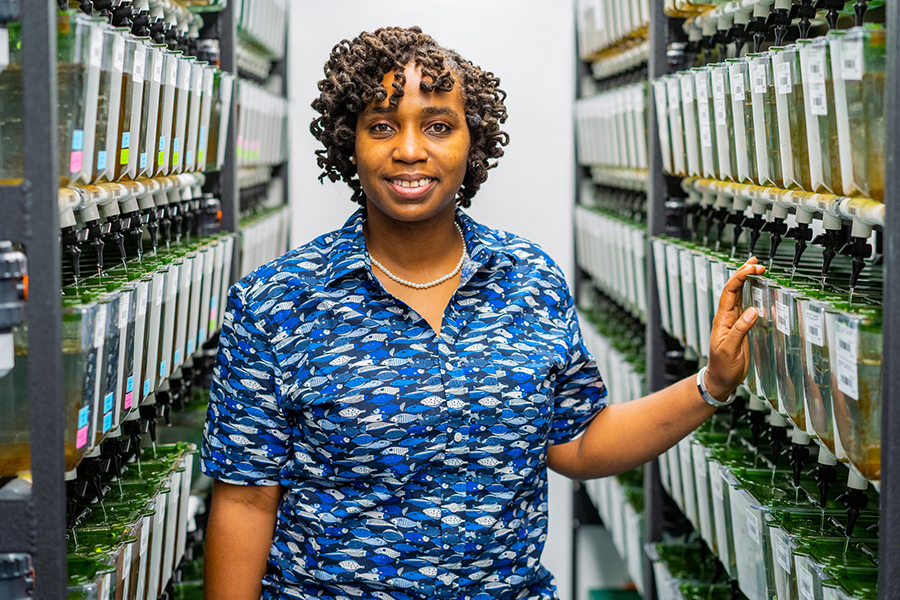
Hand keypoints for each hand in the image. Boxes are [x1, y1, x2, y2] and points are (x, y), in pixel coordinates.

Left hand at [705, 257, 765, 400]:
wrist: (720, 380)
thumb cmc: (722, 367)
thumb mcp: (730, 350)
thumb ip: (740, 330)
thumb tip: (753, 311)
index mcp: (722, 320)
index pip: (729, 293)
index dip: (739, 278)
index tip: (752, 269)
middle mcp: (726, 317)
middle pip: (733, 289)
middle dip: (743, 274)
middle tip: (756, 263)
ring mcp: (733, 321)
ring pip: (739, 295)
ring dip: (746, 281)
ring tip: (756, 268)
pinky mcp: (740, 326)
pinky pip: (745, 305)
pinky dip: (751, 294)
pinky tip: (757, 288)